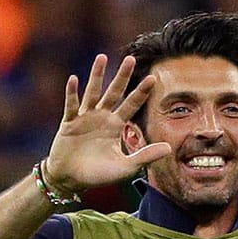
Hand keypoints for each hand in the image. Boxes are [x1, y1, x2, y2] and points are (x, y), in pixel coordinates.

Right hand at [45, 54, 170, 193]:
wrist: (71, 180)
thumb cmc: (98, 174)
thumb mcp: (125, 167)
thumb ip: (145, 156)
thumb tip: (169, 148)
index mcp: (116, 126)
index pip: (132, 105)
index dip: (142, 92)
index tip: (154, 77)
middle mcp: (102, 117)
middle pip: (115, 92)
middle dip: (123, 76)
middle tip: (131, 58)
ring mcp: (84, 118)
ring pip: (93, 93)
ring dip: (97, 76)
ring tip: (102, 58)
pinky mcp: (69, 124)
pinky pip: (71, 106)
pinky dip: (72, 93)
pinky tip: (74, 80)